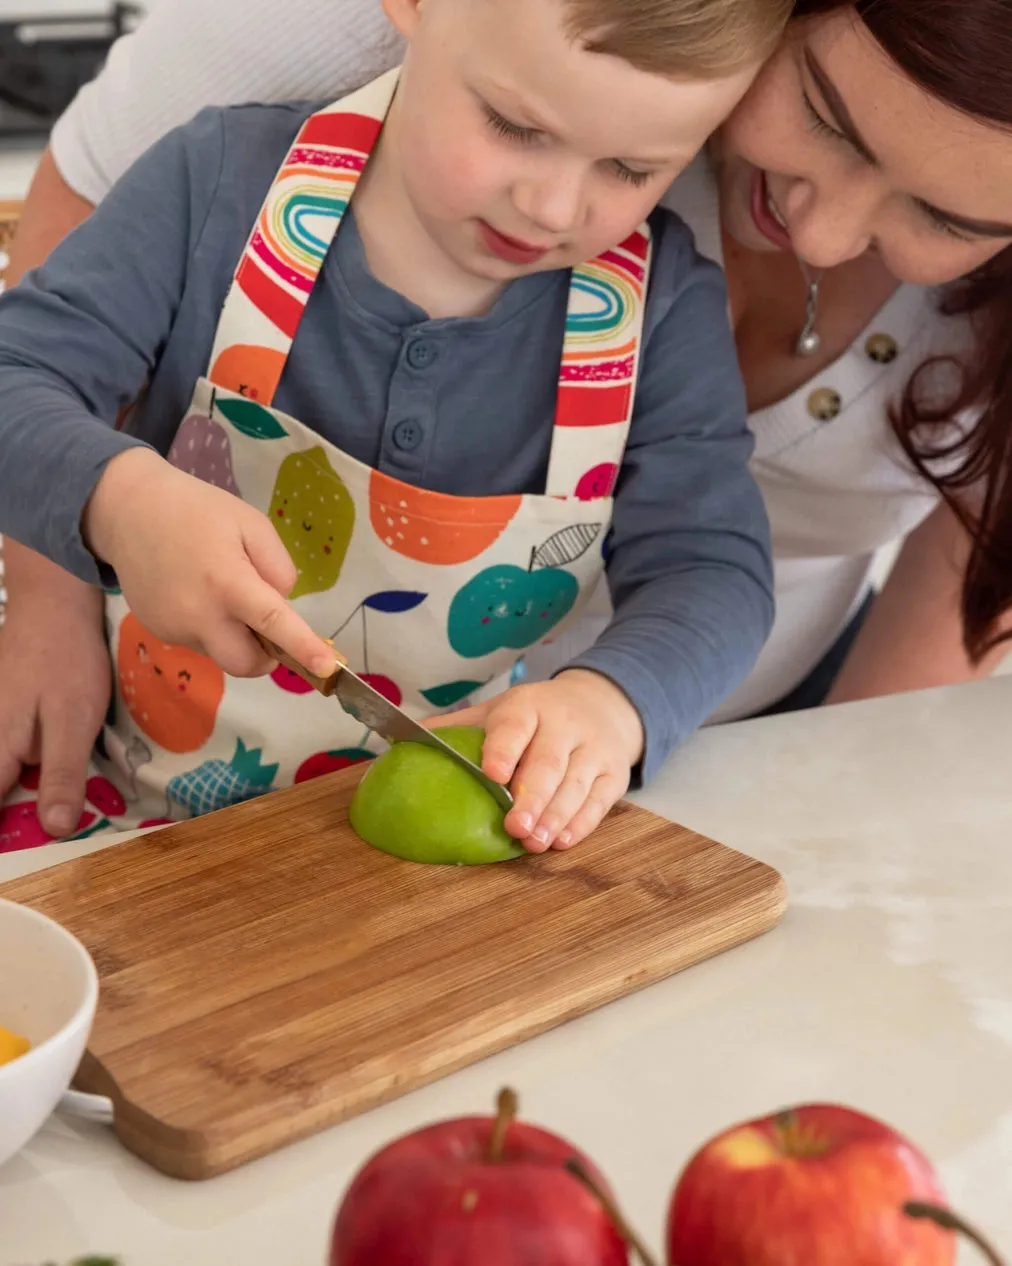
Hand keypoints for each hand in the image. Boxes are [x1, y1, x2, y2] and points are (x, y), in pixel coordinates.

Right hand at [0, 573, 109, 836]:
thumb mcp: (74, 721)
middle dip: (7, 811)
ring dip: (11, 791)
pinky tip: (30, 773)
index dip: (0, 836)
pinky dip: (12, 771)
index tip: (12, 878)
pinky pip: (2, 752)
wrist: (52, 604)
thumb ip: (62, 775)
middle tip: (31, 853)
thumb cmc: (67, 661)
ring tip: (32, 808)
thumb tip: (55, 830)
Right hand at [83, 448, 336, 678]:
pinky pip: (198, 642)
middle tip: (269, 625)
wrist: (127, 510)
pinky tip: (196, 592)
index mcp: (228, 582)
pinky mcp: (158, 631)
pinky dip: (210, 627)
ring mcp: (174, 628)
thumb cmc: (197, 511)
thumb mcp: (251, 524)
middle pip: (245, 664)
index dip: (304, 649)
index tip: (328, 669)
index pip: (274, 625)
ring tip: (219, 588)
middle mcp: (199, 615)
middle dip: (266, 655)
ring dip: (235, 635)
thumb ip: (277, 567)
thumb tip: (282, 605)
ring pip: (221, 653)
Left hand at [436, 669, 643, 852]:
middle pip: (548, 763)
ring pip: (575, 785)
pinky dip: (582, 824)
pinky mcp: (613, 774)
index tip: (491, 773)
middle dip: (531, 797)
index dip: (504, 749)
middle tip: (514, 826)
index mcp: (528, 707)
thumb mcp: (498, 711)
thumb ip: (456, 728)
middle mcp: (564, 725)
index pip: (515, 726)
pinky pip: (599, 802)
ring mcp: (593, 749)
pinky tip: (562, 841)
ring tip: (535, 843)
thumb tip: (399, 743)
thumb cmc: (536, 717)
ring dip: (555, 816)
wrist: (602, 704)